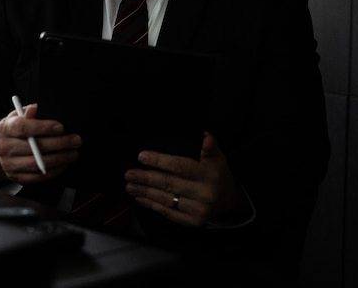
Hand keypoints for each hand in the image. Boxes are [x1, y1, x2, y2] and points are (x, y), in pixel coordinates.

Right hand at [0, 102, 80, 184]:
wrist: (5, 150)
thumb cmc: (18, 130)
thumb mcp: (20, 117)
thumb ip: (29, 113)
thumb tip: (36, 108)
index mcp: (6, 128)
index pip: (22, 127)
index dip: (42, 127)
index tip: (60, 127)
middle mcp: (5, 147)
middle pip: (33, 147)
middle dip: (58, 144)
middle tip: (75, 140)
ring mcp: (9, 164)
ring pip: (37, 163)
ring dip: (59, 159)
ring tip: (73, 153)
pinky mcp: (17, 177)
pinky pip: (37, 176)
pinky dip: (54, 171)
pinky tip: (64, 163)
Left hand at [124, 132, 245, 226]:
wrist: (229, 200)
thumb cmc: (217, 174)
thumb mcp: (218, 158)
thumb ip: (210, 148)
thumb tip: (205, 136)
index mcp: (208, 175)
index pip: (180, 166)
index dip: (159, 161)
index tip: (141, 156)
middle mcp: (203, 193)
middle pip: (168, 183)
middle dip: (146, 178)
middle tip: (128, 174)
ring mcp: (198, 209)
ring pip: (166, 199)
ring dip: (144, 192)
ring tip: (130, 186)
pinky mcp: (192, 222)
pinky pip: (168, 213)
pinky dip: (152, 205)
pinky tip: (141, 198)